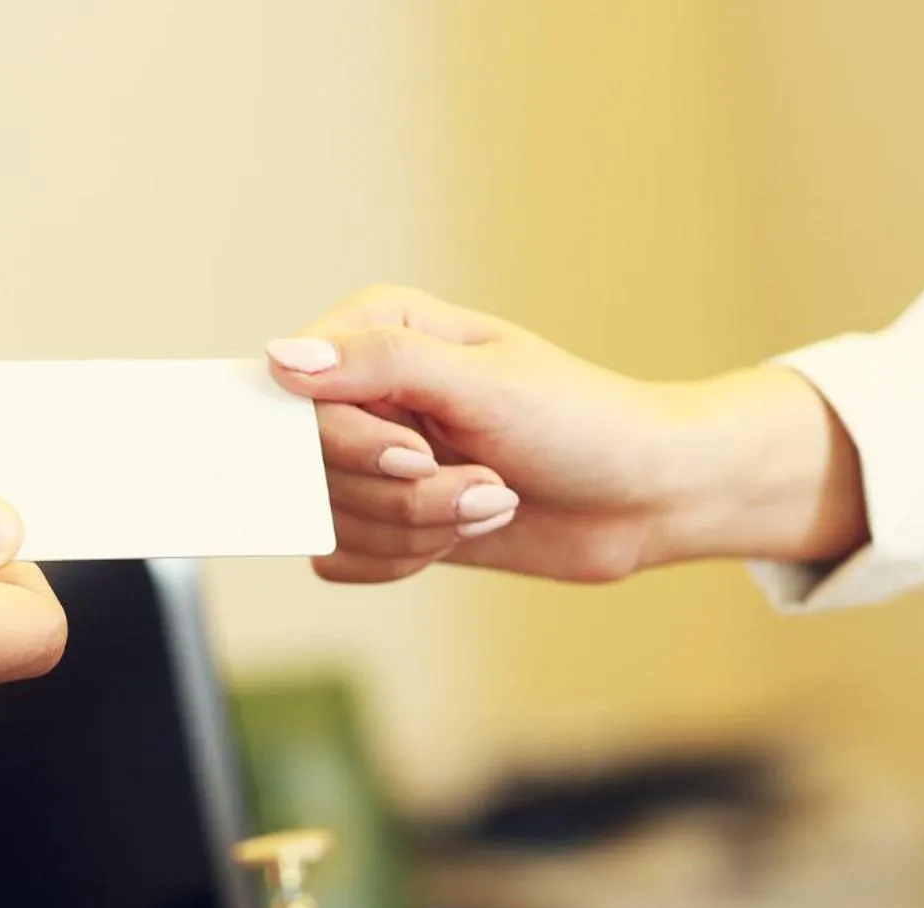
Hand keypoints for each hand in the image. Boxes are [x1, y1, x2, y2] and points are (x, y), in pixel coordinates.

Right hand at [265, 286, 867, 584]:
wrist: (642, 496)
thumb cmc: (580, 423)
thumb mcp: (483, 383)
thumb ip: (378, 364)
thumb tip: (281, 361)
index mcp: (378, 331)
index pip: (299, 396)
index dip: (348, 442)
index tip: (416, 457)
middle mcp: (364, 391)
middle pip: (313, 468)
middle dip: (403, 494)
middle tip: (483, 481)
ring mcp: (371, 458)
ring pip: (333, 520)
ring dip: (421, 528)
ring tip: (491, 500)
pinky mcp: (383, 516)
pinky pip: (343, 559)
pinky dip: (405, 560)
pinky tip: (467, 530)